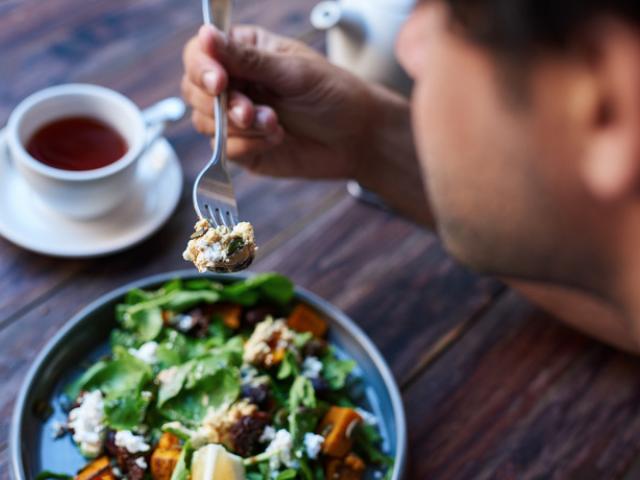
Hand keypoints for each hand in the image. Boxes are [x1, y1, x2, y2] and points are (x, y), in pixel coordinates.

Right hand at [182, 24, 373, 178]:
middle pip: (194, 90)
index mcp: (243, 53)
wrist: (356, 138)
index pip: (199, 54)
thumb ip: (248, 59)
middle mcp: (234, 84)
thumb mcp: (292, 71)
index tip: (220, 81)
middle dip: (220, 104)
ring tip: (275, 124)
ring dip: (239, 126)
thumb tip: (206, 34)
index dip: (202, 67)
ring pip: (205, 122)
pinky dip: (247, 145)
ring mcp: (235, 118)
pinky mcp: (242, 148)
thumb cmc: (332, 94)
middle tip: (250, 110)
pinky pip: (223, 149)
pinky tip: (276, 139)